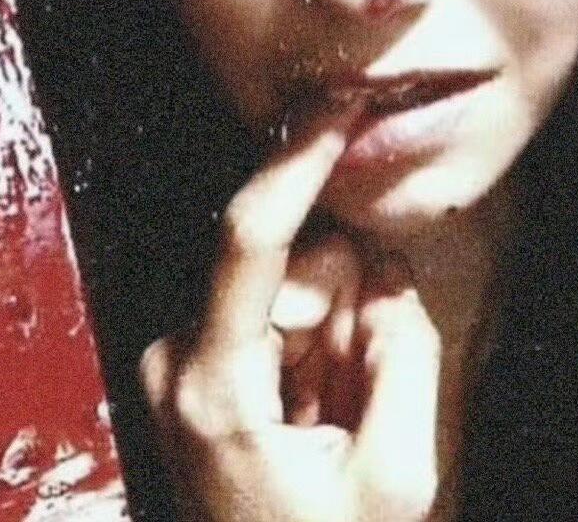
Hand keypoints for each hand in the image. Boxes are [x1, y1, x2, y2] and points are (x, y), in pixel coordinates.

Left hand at [140, 123, 440, 521]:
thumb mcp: (395, 475)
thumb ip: (400, 351)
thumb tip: (388, 264)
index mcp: (212, 384)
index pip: (252, 237)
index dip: (299, 160)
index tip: (338, 102)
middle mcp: (178, 354)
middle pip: (289, 261)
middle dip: (341, 303)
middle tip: (351, 404)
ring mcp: (183, 356)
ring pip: (292, 284)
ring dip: (333, 334)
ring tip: (330, 422)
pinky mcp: (200, 358)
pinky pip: (282, 312)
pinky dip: (316, 346)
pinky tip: (314, 414)